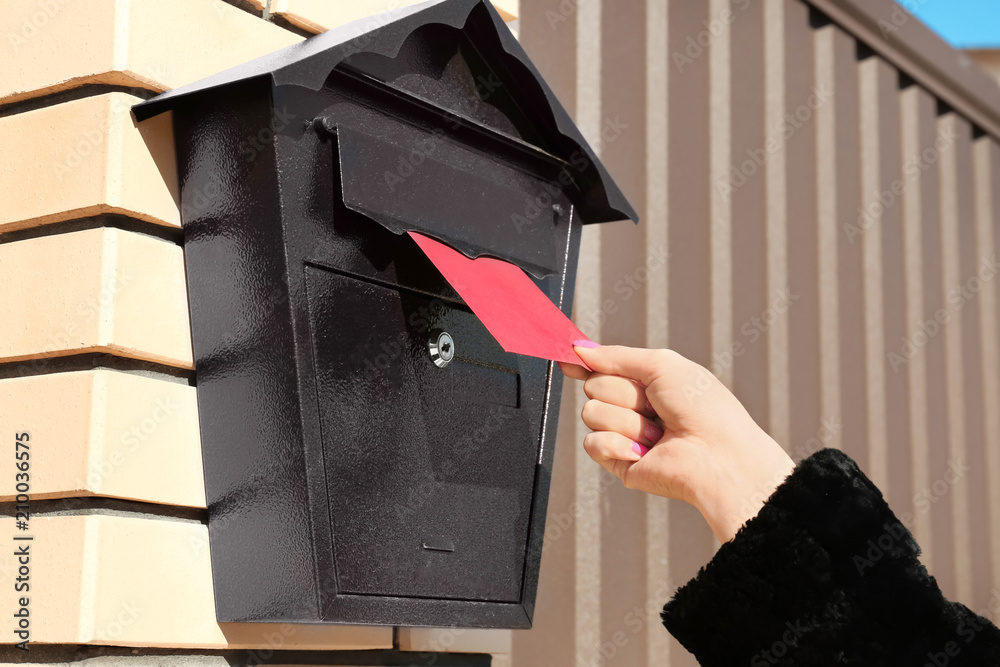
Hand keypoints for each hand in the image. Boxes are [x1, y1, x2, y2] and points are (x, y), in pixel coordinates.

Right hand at [560, 344, 794, 542]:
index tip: (570, 360)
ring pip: (591, 412)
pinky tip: (643, 450)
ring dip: (627, 420)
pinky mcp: (619, 461)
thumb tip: (580, 349)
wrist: (717, 455)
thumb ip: (616, 355)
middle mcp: (633, 407)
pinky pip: (592, 443)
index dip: (584, 363)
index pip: (602, 368)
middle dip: (623, 392)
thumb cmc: (703, 407)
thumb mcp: (661, 364)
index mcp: (646, 382)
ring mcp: (624, 434)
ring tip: (658, 432)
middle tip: (655, 405)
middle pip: (594, 385)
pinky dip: (617, 443)